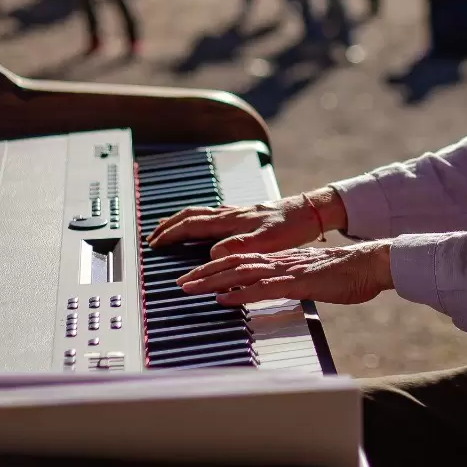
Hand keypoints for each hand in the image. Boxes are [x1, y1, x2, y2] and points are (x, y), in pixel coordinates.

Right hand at [147, 187, 346, 255]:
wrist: (313, 211)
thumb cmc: (293, 226)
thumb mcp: (267, 241)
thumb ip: (239, 247)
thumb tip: (211, 255)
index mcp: (232, 220)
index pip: (192, 224)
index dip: (171, 234)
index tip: (154, 243)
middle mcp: (232, 214)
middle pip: (192, 215)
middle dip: (170, 225)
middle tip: (153, 237)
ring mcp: (239, 213)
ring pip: (203, 214)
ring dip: (183, 221)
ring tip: (170, 229)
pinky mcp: (248, 215)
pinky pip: (215, 215)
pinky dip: (200, 221)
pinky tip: (205, 227)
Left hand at [176, 242, 392, 305]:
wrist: (373, 263)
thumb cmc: (347, 274)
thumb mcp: (312, 278)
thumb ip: (292, 282)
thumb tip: (277, 289)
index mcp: (283, 261)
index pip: (242, 261)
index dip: (215, 267)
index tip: (193, 276)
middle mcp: (281, 262)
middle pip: (234, 264)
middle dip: (204, 273)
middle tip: (179, 282)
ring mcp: (289, 271)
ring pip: (243, 273)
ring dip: (214, 281)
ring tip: (191, 288)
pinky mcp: (300, 283)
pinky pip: (266, 288)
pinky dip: (242, 294)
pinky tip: (225, 299)